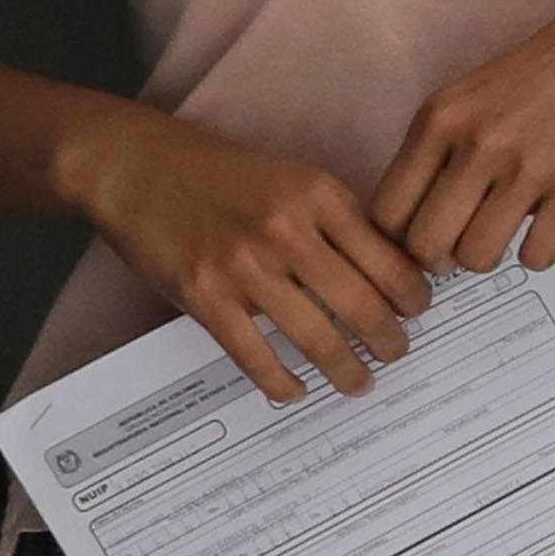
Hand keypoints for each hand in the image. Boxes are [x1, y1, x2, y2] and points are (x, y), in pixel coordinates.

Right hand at [76, 116, 431, 403]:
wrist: (137, 166)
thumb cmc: (220, 173)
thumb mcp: (294, 177)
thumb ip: (339, 220)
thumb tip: (392, 271)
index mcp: (320, 196)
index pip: (391, 263)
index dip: (414, 299)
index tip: (417, 312)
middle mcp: (287, 232)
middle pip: (364, 308)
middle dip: (390, 342)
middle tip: (396, 353)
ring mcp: (245, 269)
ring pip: (318, 340)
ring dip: (347, 372)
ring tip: (358, 382)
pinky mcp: (206, 298)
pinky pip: (257, 357)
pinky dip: (283, 383)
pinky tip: (296, 390)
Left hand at [370, 0, 554, 275]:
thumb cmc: (538, 77)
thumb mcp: (465, 99)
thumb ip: (437, 151)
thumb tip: (420, 222)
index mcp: (438, 121)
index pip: (387, 211)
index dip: (400, 241)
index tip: (423, 238)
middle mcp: (476, 145)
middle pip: (427, 244)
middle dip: (441, 260)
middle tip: (460, 249)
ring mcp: (527, 168)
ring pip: (479, 256)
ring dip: (490, 256)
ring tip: (505, 234)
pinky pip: (537, 255)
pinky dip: (538, 252)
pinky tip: (546, 227)